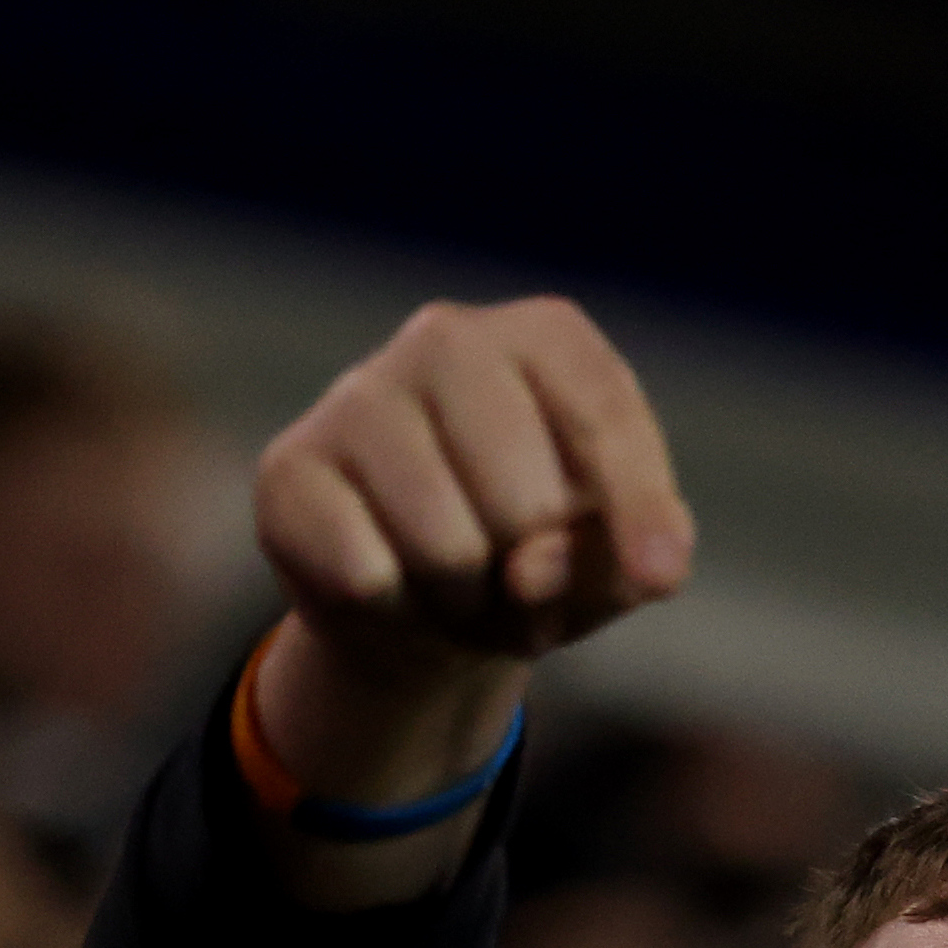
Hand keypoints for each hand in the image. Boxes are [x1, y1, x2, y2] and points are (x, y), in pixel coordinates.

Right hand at [243, 298, 693, 852]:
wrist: (421, 601)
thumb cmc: (537, 558)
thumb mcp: (608, 564)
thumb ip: (613, 564)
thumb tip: (534, 569)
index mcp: (546, 338)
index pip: (604, 417)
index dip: (638, 510)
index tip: (656, 578)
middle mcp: (448, 339)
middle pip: (527, 502)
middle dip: (534, 575)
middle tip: (516, 578)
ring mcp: (360, 393)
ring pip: (447, 547)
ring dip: (465, 601)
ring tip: (458, 583)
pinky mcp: (291, 466)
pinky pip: (367, 574)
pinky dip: (393, 610)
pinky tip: (390, 584)